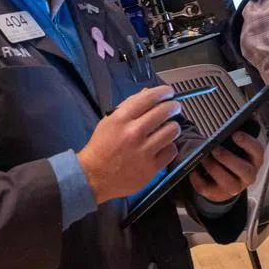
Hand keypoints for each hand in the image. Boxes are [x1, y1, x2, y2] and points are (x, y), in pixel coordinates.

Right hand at [76, 86, 181, 203]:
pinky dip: (170, 147)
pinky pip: (171, 151)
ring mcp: (144, 151)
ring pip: (172, 130)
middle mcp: (133, 133)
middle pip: (164, 111)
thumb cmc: (101, 148)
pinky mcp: (151, 167)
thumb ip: (128, 106)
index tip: (169, 92)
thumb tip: (148, 93)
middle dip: (173, 106)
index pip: (149, 98)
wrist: (94, 176)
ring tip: (169, 128)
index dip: (163, 92)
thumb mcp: (109, 121)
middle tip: (174, 107)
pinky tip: (163, 146)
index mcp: (121, 119)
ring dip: (173, 127)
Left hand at [189, 132, 263, 202]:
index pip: (257, 151)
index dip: (247, 143)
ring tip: (203, 157)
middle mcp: (248, 175)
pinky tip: (193, 169)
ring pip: (228, 182)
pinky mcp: (218, 194)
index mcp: (254, 160)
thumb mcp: (236, 144)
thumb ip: (238, 129)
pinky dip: (198, 179)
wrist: (224, 180)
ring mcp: (234, 187)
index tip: (235, 134)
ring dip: (214, 168)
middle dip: (229, 159)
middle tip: (215, 149)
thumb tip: (245, 114)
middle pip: (245, 170)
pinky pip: (208, 189)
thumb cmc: (231, 156)